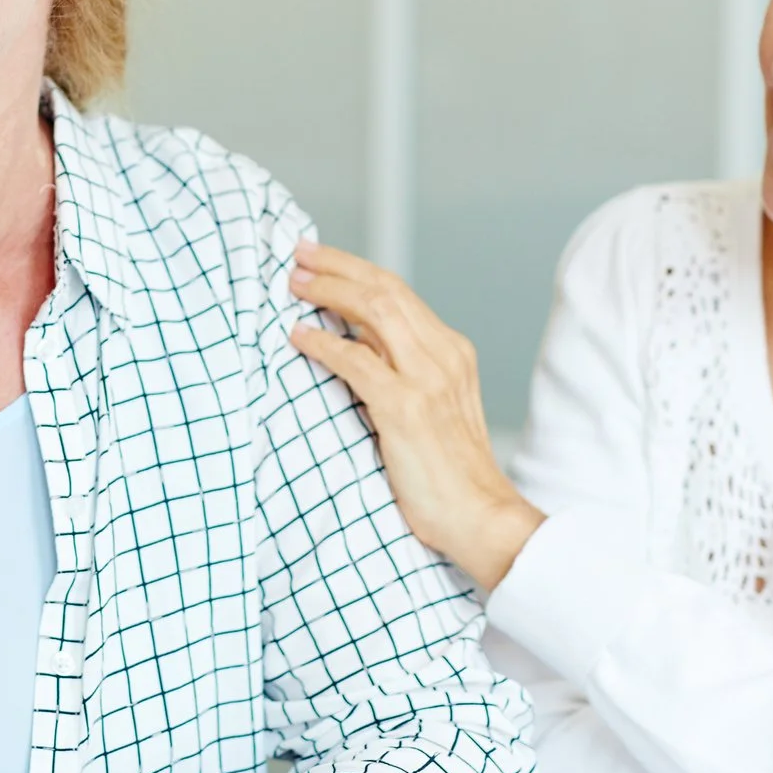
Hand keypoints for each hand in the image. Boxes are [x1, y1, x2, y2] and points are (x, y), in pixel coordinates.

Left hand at [287, 240, 546, 591]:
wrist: (479, 516)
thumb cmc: (446, 471)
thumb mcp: (428, 406)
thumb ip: (398, 370)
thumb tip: (351, 339)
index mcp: (451, 351)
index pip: (398, 291)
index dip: (354, 269)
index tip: (317, 258)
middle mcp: (444, 356)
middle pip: (385, 289)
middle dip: (337, 266)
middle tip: (297, 255)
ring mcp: (428, 380)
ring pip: (375, 311)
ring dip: (328, 292)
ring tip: (293, 285)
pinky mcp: (407, 409)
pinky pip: (358, 361)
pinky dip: (324, 344)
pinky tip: (299, 338)